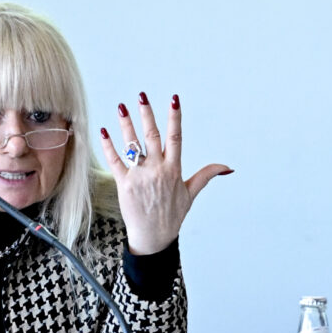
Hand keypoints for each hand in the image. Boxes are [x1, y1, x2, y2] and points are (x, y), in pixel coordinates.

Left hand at [99, 93, 231, 255]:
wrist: (153, 237)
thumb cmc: (172, 215)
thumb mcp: (191, 194)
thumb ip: (207, 175)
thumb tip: (227, 168)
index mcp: (174, 169)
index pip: (176, 137)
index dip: (175, 117)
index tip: (174, 100)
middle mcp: (157, 170)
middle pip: (152, 136)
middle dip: (147, 114)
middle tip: (141, 96)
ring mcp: (140, 176)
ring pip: (132, 145)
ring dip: (126, 124)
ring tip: (122, 107)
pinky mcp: (124, 184)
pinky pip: (115, 161)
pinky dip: (109, 146)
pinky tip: (104, 131)